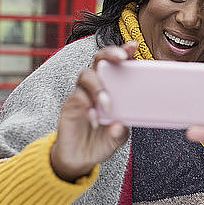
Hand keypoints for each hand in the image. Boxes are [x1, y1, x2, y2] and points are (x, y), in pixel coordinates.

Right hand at [50, 42, 137, 181]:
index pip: (118, 64)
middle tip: (120, 58)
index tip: (133, 46)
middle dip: (109, 54)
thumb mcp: (118, 138)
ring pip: (86, 75)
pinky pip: (76, 97)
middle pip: (99, 59)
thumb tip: (120, 125)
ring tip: (107, 105)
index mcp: (113, 87)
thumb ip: (121, 132)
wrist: (80, 158)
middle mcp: (97, 85)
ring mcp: (82, 93)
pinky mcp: (70, 104)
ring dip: (98, 87)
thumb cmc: (103, 140)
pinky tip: (94, 119)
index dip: (124, 52)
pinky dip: (86, 106)